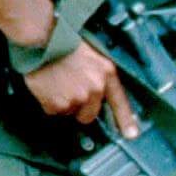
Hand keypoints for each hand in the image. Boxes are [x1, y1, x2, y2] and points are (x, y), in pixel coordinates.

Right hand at [23, 42, 137, 135]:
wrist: (43, 40)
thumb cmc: (66, 45)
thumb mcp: (94, 57)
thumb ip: (99, 77)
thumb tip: (98, 97)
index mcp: (107, 73)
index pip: (120, 102)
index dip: (126, 121)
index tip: (131, 135)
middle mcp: (95, 88)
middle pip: (89, 115)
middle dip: (80, 109)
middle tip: (69, 91)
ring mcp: (77, 98)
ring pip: (69, 112)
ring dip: (62, 103)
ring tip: (57, 83)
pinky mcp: (57, 104)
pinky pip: (53, 111)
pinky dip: (48, 102)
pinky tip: (48, 86)